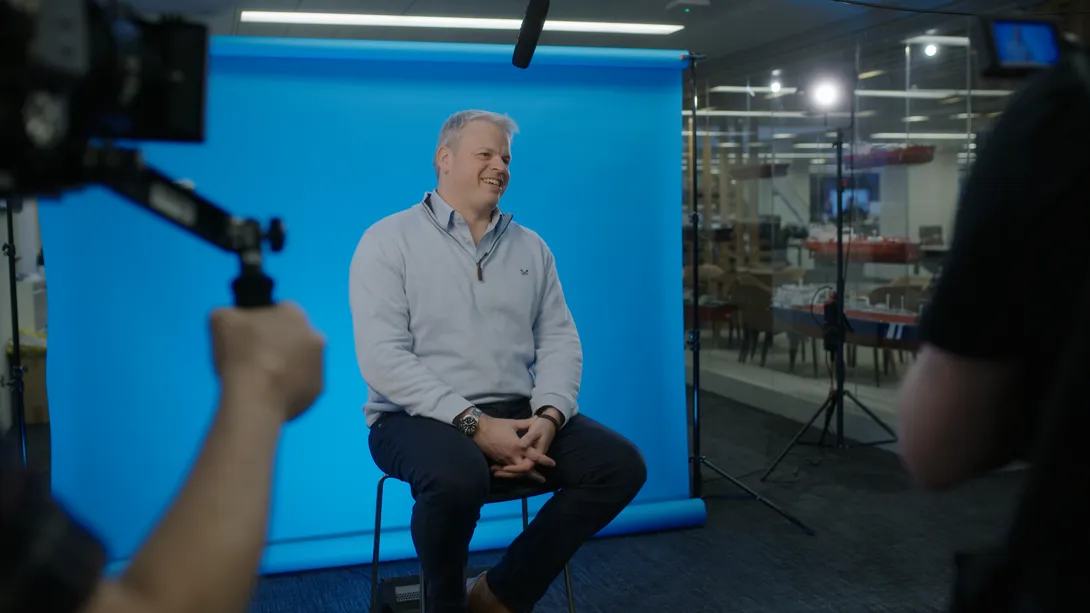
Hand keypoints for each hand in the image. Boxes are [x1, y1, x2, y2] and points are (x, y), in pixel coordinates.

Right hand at [210, 301, 325, 422]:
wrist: (255, 398)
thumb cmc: (240, 354)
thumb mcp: (221, 320)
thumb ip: (230, 313)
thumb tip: (233, 320)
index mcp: (295, 314)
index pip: (280, 311)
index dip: (262, 322)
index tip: (248, 336)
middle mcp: (315, 336)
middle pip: (293, 336)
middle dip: (278, 344)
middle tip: (254, 358)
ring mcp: (319, 364)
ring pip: (301, 361)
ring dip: (286, 366)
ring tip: (260, 379)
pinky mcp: (317, 390)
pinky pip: (302, 385)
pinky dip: (289, 388)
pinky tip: (270, 393)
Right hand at [473, 416, 555, 481]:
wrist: (478, 429)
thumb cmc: (496, 425)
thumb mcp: (513, 423)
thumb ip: (527, 423)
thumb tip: (537, 418)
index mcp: (518, 446)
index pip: (535, 456)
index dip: (544, 461)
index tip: (552, 464)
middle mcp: (512, 456)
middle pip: (526, 469)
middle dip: (535, 475)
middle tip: (543, 479)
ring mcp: (504, 460)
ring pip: (517, 472)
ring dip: (525, 476)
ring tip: (532, 479)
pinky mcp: (498, 461)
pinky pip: (508, 471)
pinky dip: (513, 474)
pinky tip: (517, 475)